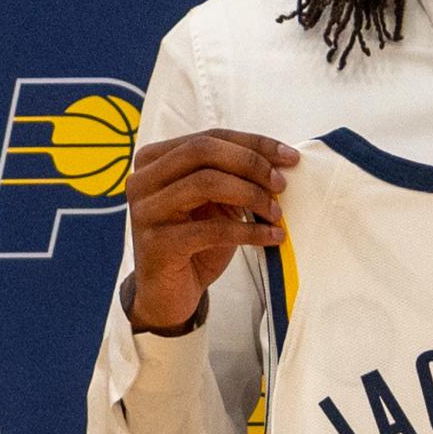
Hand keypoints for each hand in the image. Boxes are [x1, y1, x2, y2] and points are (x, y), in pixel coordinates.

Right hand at [125, 130, 299, 332]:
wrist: (168, 295)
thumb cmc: (195, 244)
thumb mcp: (214, 204)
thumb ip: (233, 178)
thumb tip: (280, 162)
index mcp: (154, 160)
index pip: (209, 137)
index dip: (253, 144)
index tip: (290, 157)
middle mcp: (142, 180)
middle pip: (203, 151)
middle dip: (251, 164)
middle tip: (281, 185)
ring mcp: (145, 211)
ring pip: (206, 183)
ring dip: (251, 195)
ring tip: (276, 214)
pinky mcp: (157, 244)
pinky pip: (212, 229)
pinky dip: (250, 232)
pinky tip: (272, 237)